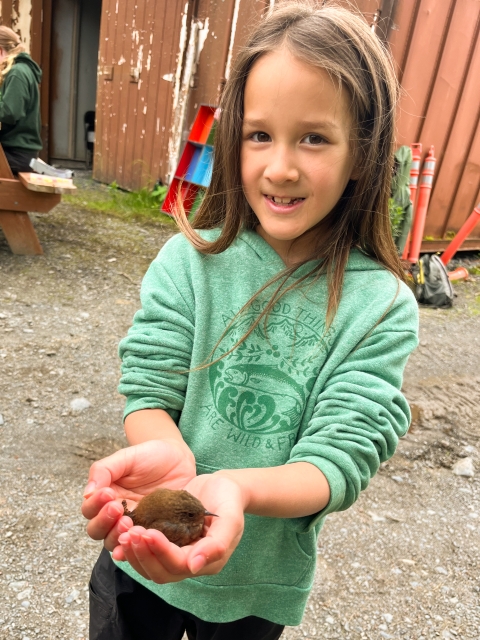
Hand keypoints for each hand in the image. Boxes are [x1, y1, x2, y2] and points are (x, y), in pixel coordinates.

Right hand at [81, 439, 195, 549]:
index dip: (95, 505)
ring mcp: (134, 526)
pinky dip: (134, 549)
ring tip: (129, 523)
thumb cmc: (150, 456)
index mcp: (106, 497)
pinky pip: (138, 546)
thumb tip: (87, 493)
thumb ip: (104, 470)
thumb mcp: (126, 457)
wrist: (179, 459)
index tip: (108, 493)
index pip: (89, 509)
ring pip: (114, 542)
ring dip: (117, 535)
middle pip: (97, 530)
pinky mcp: (151, 532)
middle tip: (118, 508)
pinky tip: (138, 541)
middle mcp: (116, 515)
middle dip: (104, 522)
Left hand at [112, 473, 245, 582]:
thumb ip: (217, 544)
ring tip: (125, 532)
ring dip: (135, 553)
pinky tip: (123, 533)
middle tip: (131, 532)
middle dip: (143, 554)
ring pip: (150, 566)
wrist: (223, 487)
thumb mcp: (230, 518)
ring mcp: (176, 554)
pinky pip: (147, 553)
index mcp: (207, 561)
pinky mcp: (167, 543)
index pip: (179, 564)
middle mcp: (190, 563)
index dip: (161, 551)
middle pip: (160, 572)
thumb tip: (194, 566)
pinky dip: (133, 547)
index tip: (148, 531)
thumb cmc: (229, 500)